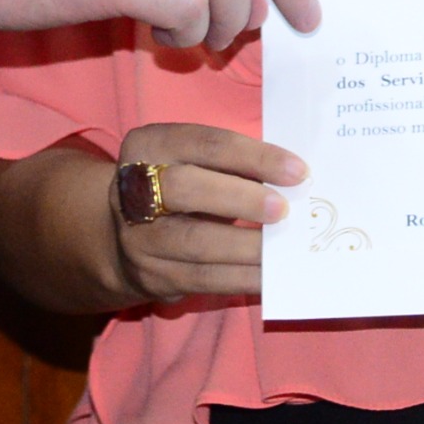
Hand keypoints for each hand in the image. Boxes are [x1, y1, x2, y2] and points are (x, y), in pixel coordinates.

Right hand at [103, 122, 302, 304]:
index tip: (298, 170)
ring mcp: (140, 237)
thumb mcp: (192, 162)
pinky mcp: (153, 276)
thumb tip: (293, 180)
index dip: (254, 156)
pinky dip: (242, 277)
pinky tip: (270, 274)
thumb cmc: (181, 187)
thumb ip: (232, 164)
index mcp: (149, 146)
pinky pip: (204, 279)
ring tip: (284, 246)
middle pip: (186, 189)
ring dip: (246, 245)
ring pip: (195, 241)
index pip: (205, 144)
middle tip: (284, 209)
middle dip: (241, 199)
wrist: (125, 237)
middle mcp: (134, 189)